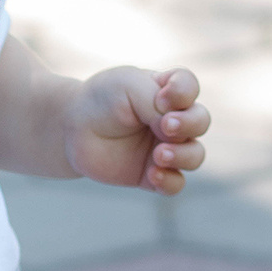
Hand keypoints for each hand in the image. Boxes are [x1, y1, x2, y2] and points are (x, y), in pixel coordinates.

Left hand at [64, 66, 208, 194]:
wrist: (70, 129)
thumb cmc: (101, 100)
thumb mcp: (127, 87)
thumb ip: (156, 102)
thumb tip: (174, 131)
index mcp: (165, 90)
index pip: (189, 87)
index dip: (183, 92)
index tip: (162, 97)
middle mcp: (171, 118)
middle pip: (200, 121)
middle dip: (189, 124)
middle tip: (165, 126)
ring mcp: (164, 147)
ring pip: (195, 155)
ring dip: (183, 155)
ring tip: (158, 155)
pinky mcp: (152, 174)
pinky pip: (175, 183)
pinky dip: (169, 180)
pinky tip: (152, 174)